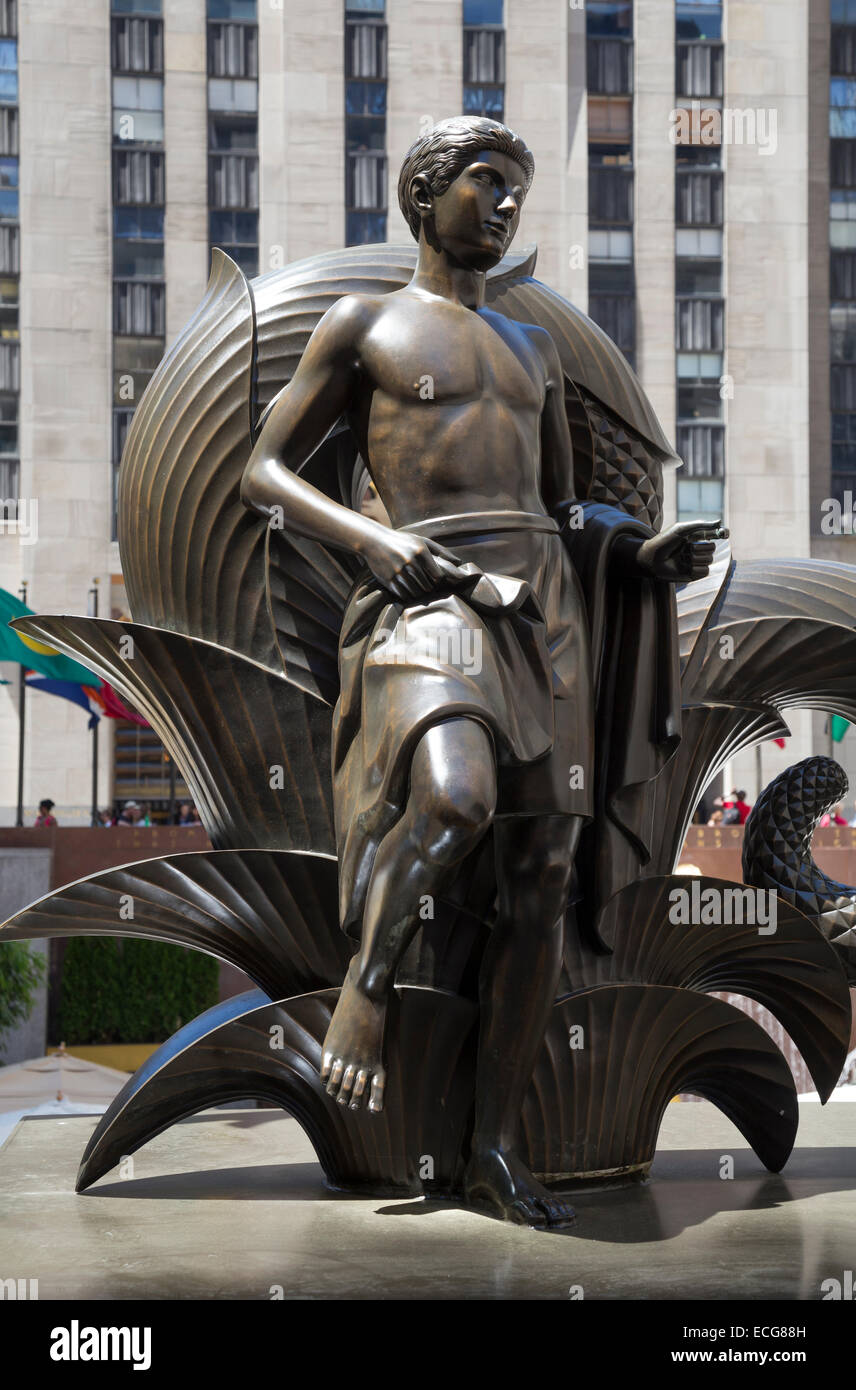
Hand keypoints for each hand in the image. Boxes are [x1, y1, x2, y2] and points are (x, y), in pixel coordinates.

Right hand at [361, 528, 475, 600]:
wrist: (374, 541)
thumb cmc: (402, 541)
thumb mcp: (422, 541)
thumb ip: (441, 551)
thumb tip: (459, 562)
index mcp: (421, 551)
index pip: (437, 576)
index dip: (437, 581)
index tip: (434, 580)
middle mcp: (410, 561)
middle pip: (427, 586)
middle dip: (428, 588)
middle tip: (425, 585)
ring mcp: (398, 571)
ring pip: (416, 593)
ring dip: (418, 593)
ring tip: (416, 586)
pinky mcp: (388, 580)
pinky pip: (404, 595)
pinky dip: (407, 595)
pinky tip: (406, 588)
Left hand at [636, 519, 728, 583]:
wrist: (651, 559)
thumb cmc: (664, 541)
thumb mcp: (681, 529)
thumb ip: (701, 525)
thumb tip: (719, 522)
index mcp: (695, 537)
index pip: (714, 534)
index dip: (722, 533)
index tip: (725, 533)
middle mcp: (696, 549)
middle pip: (712, 548)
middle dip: (701, 548)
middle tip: (687, 548)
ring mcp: (695, 562)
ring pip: (709, 560)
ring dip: (696, 558)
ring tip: (682, 558)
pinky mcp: (693, 574)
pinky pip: (705, 571)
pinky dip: (696, 568)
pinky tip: (685, 567)